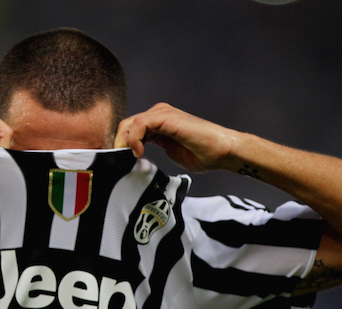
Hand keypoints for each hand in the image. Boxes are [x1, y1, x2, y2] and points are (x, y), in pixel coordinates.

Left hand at [114, 103, 237, 171]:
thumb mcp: (170, 152)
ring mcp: (163, 114)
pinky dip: (134, 138)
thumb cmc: (202, 154)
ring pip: (130, 123)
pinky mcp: (167, 118)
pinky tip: (139, 152)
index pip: (131, 129)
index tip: (119, 161)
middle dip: (119, 143)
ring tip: (130, 157)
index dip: (122, 144)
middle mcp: (159, 114)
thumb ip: (154, 149)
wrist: (222, 151)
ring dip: (124, 141)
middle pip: (127, 124)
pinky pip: (140, 124)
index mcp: (159, 123)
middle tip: (119, 161)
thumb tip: (137, 159)